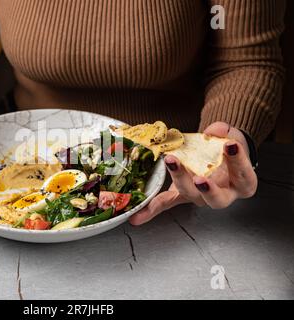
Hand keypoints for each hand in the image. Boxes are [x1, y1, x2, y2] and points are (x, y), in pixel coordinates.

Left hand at [129, 122, 257, 224]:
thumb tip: (216, 130)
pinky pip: (166, 203)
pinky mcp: (180, 194)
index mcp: (241, 183)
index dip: (238, 162)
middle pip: (216, 199)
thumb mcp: (231, 136)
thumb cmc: (227, 148)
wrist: (219, 152)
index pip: (244, 177)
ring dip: (180, 179)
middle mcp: (222, 195)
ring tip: (171, 161)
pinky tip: (136, 217)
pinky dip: (150, 210)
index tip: (230, 145)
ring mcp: (199, 196)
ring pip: (191, 195)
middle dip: (207, 189)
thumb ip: (224, 132)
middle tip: (200, 178)